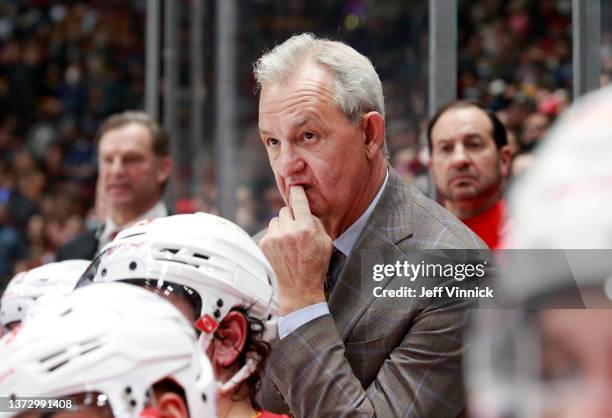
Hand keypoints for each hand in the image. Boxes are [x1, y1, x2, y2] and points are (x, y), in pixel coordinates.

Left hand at [260, 186, 332, 315]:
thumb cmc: (315, 265)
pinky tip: (283, 248)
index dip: (296, 192)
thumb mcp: (326, 242)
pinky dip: (275, 236)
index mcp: (305, 229)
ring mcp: (274, 238)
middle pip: (285, 210)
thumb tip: (306, 210)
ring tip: (289, 241)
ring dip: (282, 226)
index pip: (298, 201)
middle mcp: (288, 231)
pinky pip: (270, 231)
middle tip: (297, 229)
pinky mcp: (265, 244)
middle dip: (291, 216)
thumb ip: (316, 223)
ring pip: (276, 219)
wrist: (299, 288)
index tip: (295, 186)